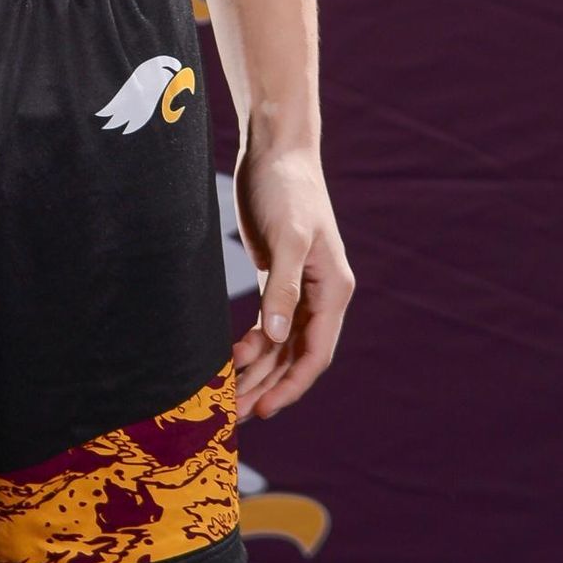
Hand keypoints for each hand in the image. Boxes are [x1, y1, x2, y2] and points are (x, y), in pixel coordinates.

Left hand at [229, 140, 351, 420]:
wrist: (275, 149)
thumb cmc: (287, 188)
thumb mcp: (288, 237)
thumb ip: (283, 287)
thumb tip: (275, 338)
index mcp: (333, 289)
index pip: (315, 351)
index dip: (291, 384)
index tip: (264, 408)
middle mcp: (320, 294)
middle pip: (295, 354)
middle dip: (269, 385)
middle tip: (236, 414)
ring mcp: (299, 287)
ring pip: (280, 343)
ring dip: (258, 370)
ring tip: (229, 397)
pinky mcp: (277, 275)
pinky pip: (268, 322)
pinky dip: (252, 343)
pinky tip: (232, 358)